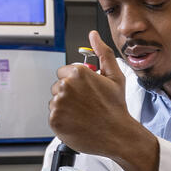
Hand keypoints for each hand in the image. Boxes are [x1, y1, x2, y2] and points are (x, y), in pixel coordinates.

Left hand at [49, 31, 159, 170]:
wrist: (117, 134)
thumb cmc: (116, 107)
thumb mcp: (115, 76)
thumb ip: (102, 53)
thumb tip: (94, 36)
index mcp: (78, 73)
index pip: (64, 72)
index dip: (76, 82)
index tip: (86, 91)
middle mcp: (66, 86)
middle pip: (58, 86)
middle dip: (69, 94)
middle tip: (86, 104)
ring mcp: (58, 104)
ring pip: (55, 101)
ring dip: (66, 107)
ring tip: (83, 113)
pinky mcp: (54, 119)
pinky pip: (53, 115)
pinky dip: (63, 119)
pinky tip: (77, 121)